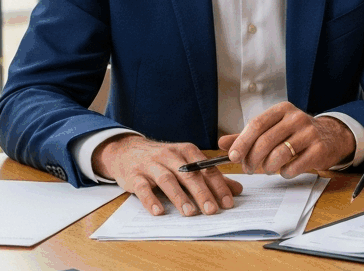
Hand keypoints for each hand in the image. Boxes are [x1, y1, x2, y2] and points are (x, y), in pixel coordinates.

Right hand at [91, 134, 243, 216]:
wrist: (126, 151)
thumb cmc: (162, 160)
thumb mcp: (186, 163)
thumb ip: (210, 177)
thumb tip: (237, 190)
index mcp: (186, 151)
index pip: (206, 169)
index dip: (218, 185)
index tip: (228, 202)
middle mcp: (170, 155)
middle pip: (189, 174)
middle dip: (202, 193)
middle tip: (212, 210)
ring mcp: (151, 164)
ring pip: (167, 180)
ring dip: (180, 197)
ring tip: (190, 213)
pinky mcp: (134, 175)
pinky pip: (142, 188)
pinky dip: (151, 200)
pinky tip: (159, 212)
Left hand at [218, 101, 354, 177]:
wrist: (332, 136)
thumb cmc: (296, 133)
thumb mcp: (273, 128)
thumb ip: (247, 136)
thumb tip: (221, 143)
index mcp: (282, 110)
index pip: (257, 124)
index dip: (242, 142)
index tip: (233, 157)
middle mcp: (296, 118)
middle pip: (266, 141)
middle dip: (252, 159)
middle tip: (247, 169)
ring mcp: (309, 133)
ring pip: (279, 155)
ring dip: (268, 167)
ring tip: (267, 169)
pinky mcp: (319, 149)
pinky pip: (294, 166)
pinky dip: (285, 173)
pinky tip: (285, 170)